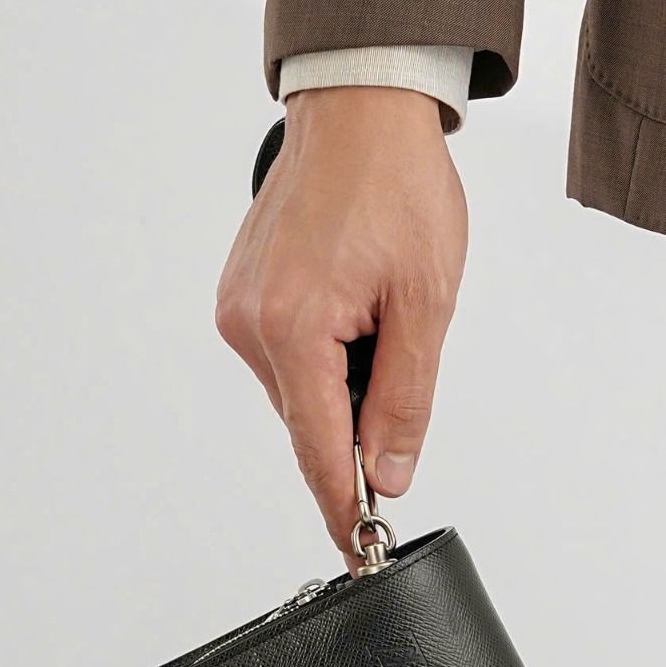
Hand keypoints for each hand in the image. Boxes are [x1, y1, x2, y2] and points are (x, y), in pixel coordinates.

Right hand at [215, 86, 467, 566]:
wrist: (361, 113)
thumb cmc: (398, 188)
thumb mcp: (427, 302)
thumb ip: (406, 397)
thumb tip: (389, 471)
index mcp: (294, 329)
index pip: (321, 452)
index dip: (345, 508)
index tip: (360, 553)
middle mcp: (250, 325)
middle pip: (312, 423)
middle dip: (361, 417)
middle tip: (406, 346)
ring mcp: (238, 309)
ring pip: (302, 391)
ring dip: (347, 377)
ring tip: (382, 305)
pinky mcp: (240, 295)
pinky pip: (289, 355)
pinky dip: (327, 352)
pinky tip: (356, 300)